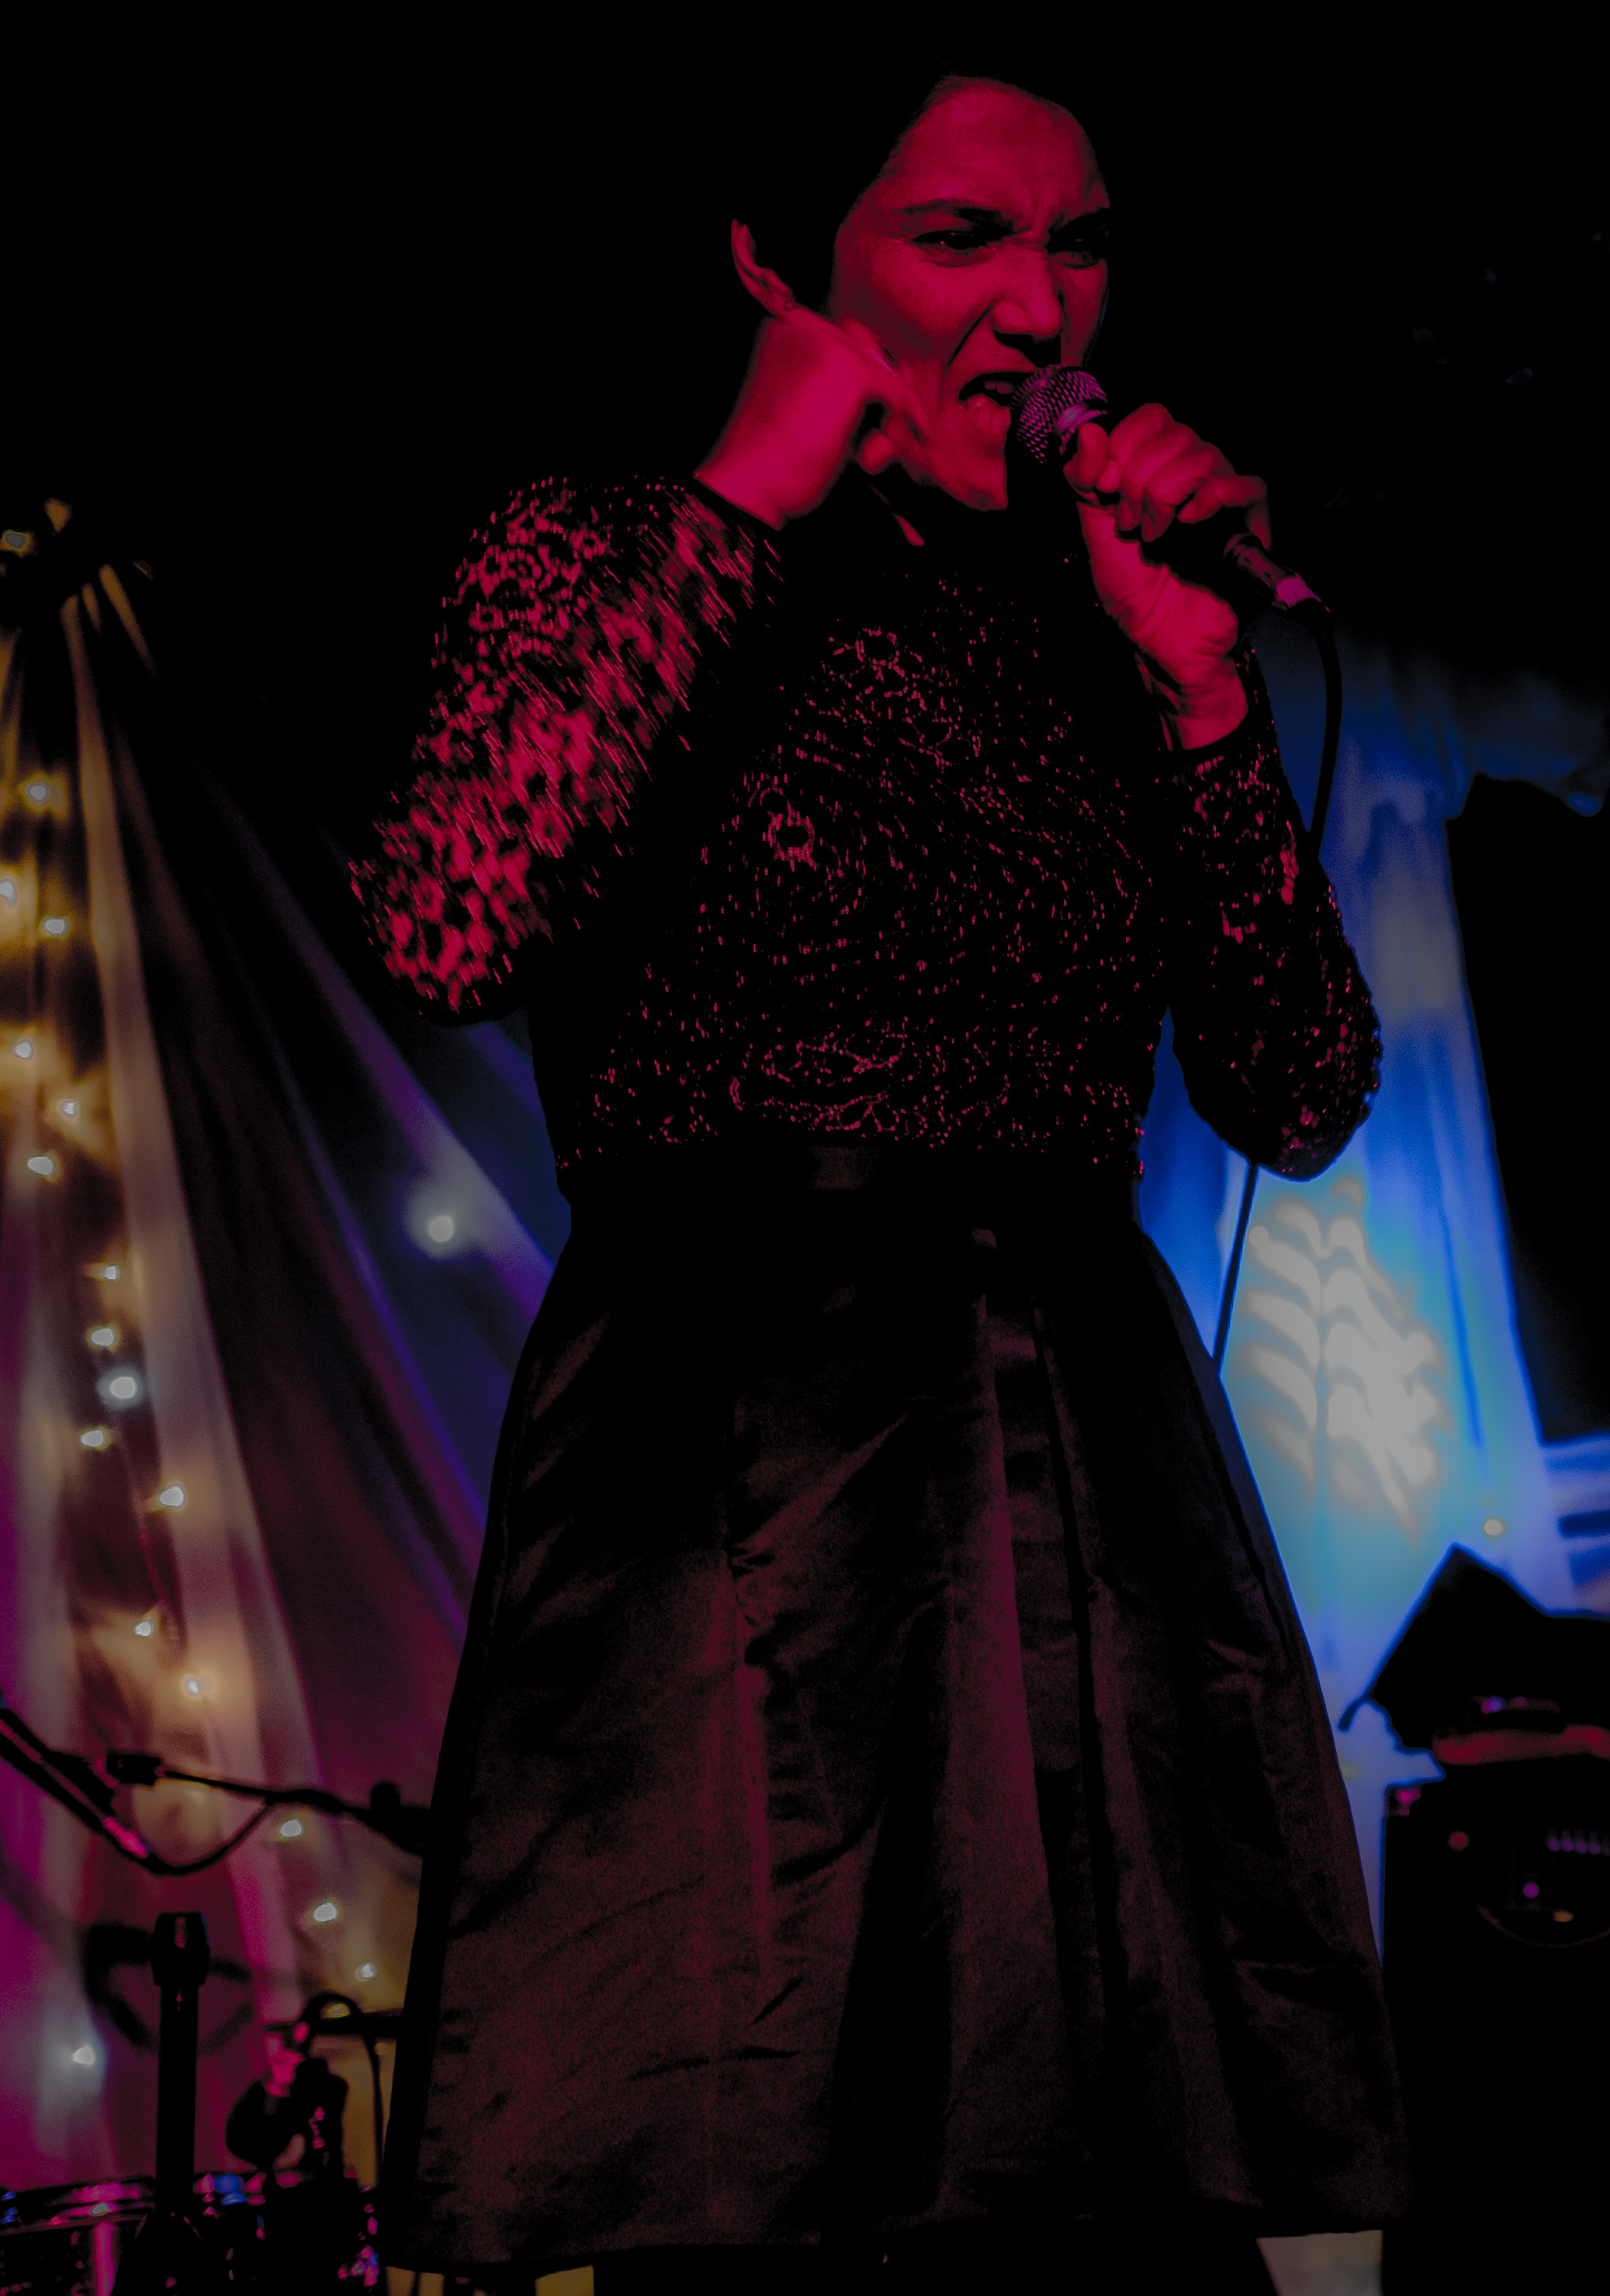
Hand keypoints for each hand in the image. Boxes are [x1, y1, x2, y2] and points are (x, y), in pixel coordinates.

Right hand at [695, 224, 925, 529]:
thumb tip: (892, 376)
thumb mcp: (802, 406)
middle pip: (872, 353)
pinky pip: (898, 393)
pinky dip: (898, 425)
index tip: (866, 423)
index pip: (848, 342)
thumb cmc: (771, 458)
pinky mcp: (851, 371)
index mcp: (788, 327)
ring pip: (888, 374)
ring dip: (889, 416)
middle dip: (880, 396)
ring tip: (866, 453)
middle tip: (871, 444)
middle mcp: (807, 324)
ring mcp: (829, 344)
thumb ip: (833, 383)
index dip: (863, 384)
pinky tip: (874, 456)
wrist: (748, 480)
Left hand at [1063, 405, 1271, 746]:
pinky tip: (1187, 525)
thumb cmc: (1135, 591)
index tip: (1106, 492)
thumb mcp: (1094, 531)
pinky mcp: (1251, 524)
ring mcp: (1224, 497)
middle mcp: (1195, 474)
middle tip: (1129, 525)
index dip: (1123, 446)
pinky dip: (1210, 499)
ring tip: (1154, 537)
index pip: (1151, 417)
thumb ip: (1084, 481)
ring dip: (1164, 497)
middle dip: (1138, 480)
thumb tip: (1088, 432)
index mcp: (1160, 468)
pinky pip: (1245, 485)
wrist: (1157, 641)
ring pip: (1202, 454)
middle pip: (1174, 433)